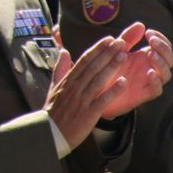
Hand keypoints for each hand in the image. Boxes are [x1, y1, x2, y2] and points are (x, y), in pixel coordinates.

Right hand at [43, 23, 151, 149]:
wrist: (49, 133)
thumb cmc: (53, 111)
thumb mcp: (53, 86)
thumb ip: (60, 68)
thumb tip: (63, 51)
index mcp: (68, 80)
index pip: (84, 60)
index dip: (98, 49)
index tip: (109, 39)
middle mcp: (75, 87)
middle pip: (93, 67)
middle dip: (107, 53)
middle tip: (121, 42)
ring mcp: (82, 100)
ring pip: (99, 80)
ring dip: (112, 67)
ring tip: (124, 56)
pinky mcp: (88, 113)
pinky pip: (103, 100)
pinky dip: (113, 91)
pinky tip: (123, 82)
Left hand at [91, 24, 172, 120]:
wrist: (97, 90)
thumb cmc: (108, 68)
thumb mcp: (117, 50)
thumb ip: (128, 38)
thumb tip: (141, 24)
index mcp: (147, 57)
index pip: (164, 47)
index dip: (161, 39)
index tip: (149, 32)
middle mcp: (151, 69)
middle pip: (170, 59)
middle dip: (164, 48)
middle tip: (151, 41)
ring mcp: (148, 82)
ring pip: (166, 74)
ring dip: (161, 63)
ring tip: (150, 54)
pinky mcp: (143, 95)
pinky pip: (157, 90)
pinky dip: (156, 81)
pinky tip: (150, 72)